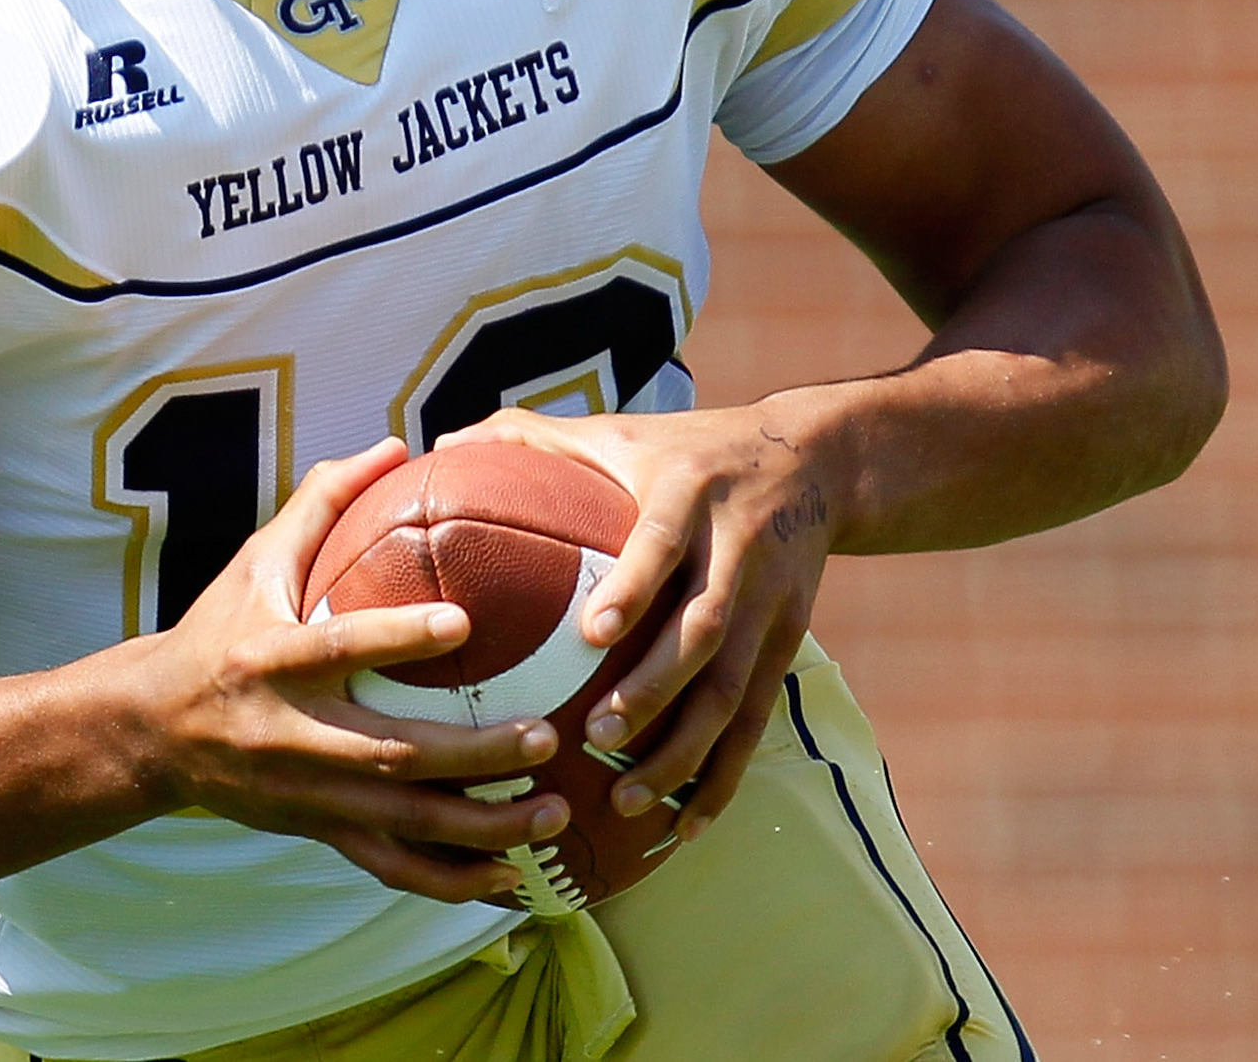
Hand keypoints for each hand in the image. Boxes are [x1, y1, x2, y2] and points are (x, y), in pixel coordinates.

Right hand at [130, 438, 568, 902]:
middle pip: (391, 756)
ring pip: (403, 825)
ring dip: (483, 827)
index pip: (339, 649)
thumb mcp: (255, 563)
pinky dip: (451, 881)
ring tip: (553, 808)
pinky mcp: (318, 833)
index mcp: (271, 660)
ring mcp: (308, 796)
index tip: (465, 625)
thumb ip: (321, 504)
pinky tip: (511, 878)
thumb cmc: (217, 632)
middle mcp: (291, 736)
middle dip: (474, 754)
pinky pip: (391, 868)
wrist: (153, 733)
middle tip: (547, 736)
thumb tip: (393, 443)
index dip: (398, 638)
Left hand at [439, 401, 838, 842]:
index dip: (634, 589)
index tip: (590, 636)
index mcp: (689, 495)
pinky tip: (684, 825)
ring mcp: (770, 606)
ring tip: (627, 798)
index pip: (663, 543)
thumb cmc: (688, 448)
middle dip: (655, 690)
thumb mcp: (622, 430)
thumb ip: (534, 438)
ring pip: (734, 689)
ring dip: (685, 750)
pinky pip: (756, 721)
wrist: (815, 462)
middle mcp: (738, 552)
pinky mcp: (786, 645)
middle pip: (704, 631)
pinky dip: (723, 776)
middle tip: (595, 736)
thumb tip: (442, 443)